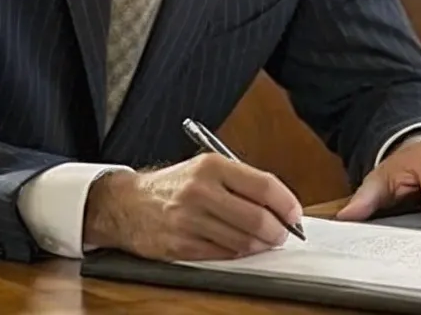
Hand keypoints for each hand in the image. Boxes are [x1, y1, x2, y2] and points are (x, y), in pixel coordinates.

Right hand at [80, 154, 303, 260]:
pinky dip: (238, 254)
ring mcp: (189, 221)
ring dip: (260, 245)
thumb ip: (242, 182)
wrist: (127, 204)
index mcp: (211, 166)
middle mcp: (200, 191)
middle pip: (257, 218)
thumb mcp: (206, 169)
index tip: (294, 213)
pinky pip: (223, 254)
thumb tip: (280, 204)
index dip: (286, 203)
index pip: (264, 185)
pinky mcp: (181, 246)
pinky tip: (240, 247)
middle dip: (278, 230)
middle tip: (282, 233)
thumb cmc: (173, 185)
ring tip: (263, 241)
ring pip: (243, 241)